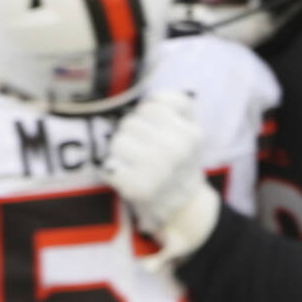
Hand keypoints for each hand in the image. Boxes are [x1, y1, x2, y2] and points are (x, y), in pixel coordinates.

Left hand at [101, 90, 219, 260]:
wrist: (183, 206)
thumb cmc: (181, 160)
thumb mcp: (191, 127)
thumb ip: (178, 102)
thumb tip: (153, 95)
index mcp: (189, 133)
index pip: (150, 106)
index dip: (145, 117)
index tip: (153, 131)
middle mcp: (174, 150)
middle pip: (130, 123)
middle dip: (131, 134)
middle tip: (141, 150)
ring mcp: (156, 170)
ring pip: (117, 141)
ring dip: (119, 151)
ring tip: (133, 162)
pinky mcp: (137, 189)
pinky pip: (109, 165)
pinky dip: (112, 170)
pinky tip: (125, 176)